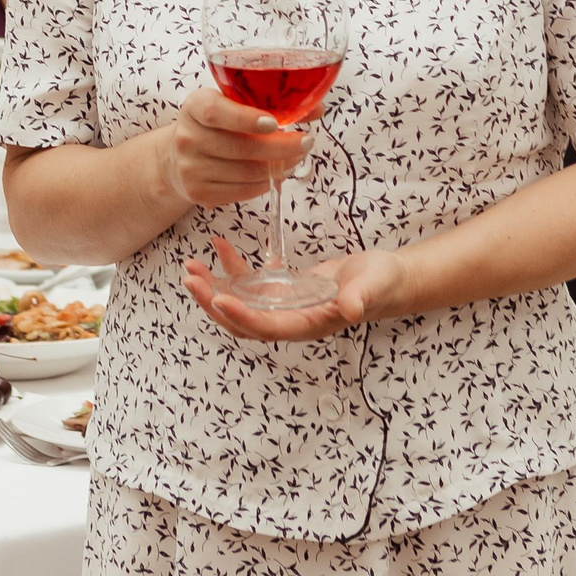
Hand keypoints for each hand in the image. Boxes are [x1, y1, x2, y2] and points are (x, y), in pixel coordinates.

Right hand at [161, 87, 311, 208]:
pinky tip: (276, 173)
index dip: (246, 118)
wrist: (178, 157)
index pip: (215, 112)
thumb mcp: (232, 103)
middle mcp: (187, 137)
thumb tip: (317, 108)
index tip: (275, 123)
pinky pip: (241, 192)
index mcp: (194, 106)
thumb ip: (270, 102)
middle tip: (306, 142)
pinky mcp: (198, 193)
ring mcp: (190, 168)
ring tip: (296, 158)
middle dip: (281, 147)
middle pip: (240, 147)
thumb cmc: (215, 125)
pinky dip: (264, 184)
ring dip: (278, 167)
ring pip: (246, 173)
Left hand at [184, 239, 408, 341]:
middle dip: (214, 303)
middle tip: (191, 279)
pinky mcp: (282, 291)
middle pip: (242, 321)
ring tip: (191, 267)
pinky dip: (232, 268)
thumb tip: (350, 309)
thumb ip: (360, 297)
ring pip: (239, 304)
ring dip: (213, 288)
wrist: (385, 280)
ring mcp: (283, 307)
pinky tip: (219, 247)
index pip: (268, 327)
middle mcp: (289, 320)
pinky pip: (249, 284)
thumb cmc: (381, 284)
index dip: (242, 316)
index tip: (220, 298)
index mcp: (308, 325)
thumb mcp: (374, 286)